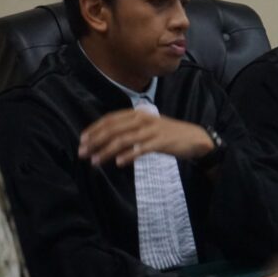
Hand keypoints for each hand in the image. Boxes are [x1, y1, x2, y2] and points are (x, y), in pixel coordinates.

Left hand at [78, 109, 213, 166]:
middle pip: (114, 129)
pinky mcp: (162, 142)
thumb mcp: (147, 127)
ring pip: (124, 139)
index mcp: (139, 113)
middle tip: (82, 153)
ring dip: (107, 151)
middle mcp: (144, 119)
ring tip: (95, 161)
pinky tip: (119, 163)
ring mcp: (153, 130)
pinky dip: (129, 155)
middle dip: (95, 141)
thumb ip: (129, 130)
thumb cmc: (168, 134)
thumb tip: (105, 141)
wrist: (195, 138)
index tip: (82, 141)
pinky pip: (142, 149)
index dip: (94, 129)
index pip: (111, 119)